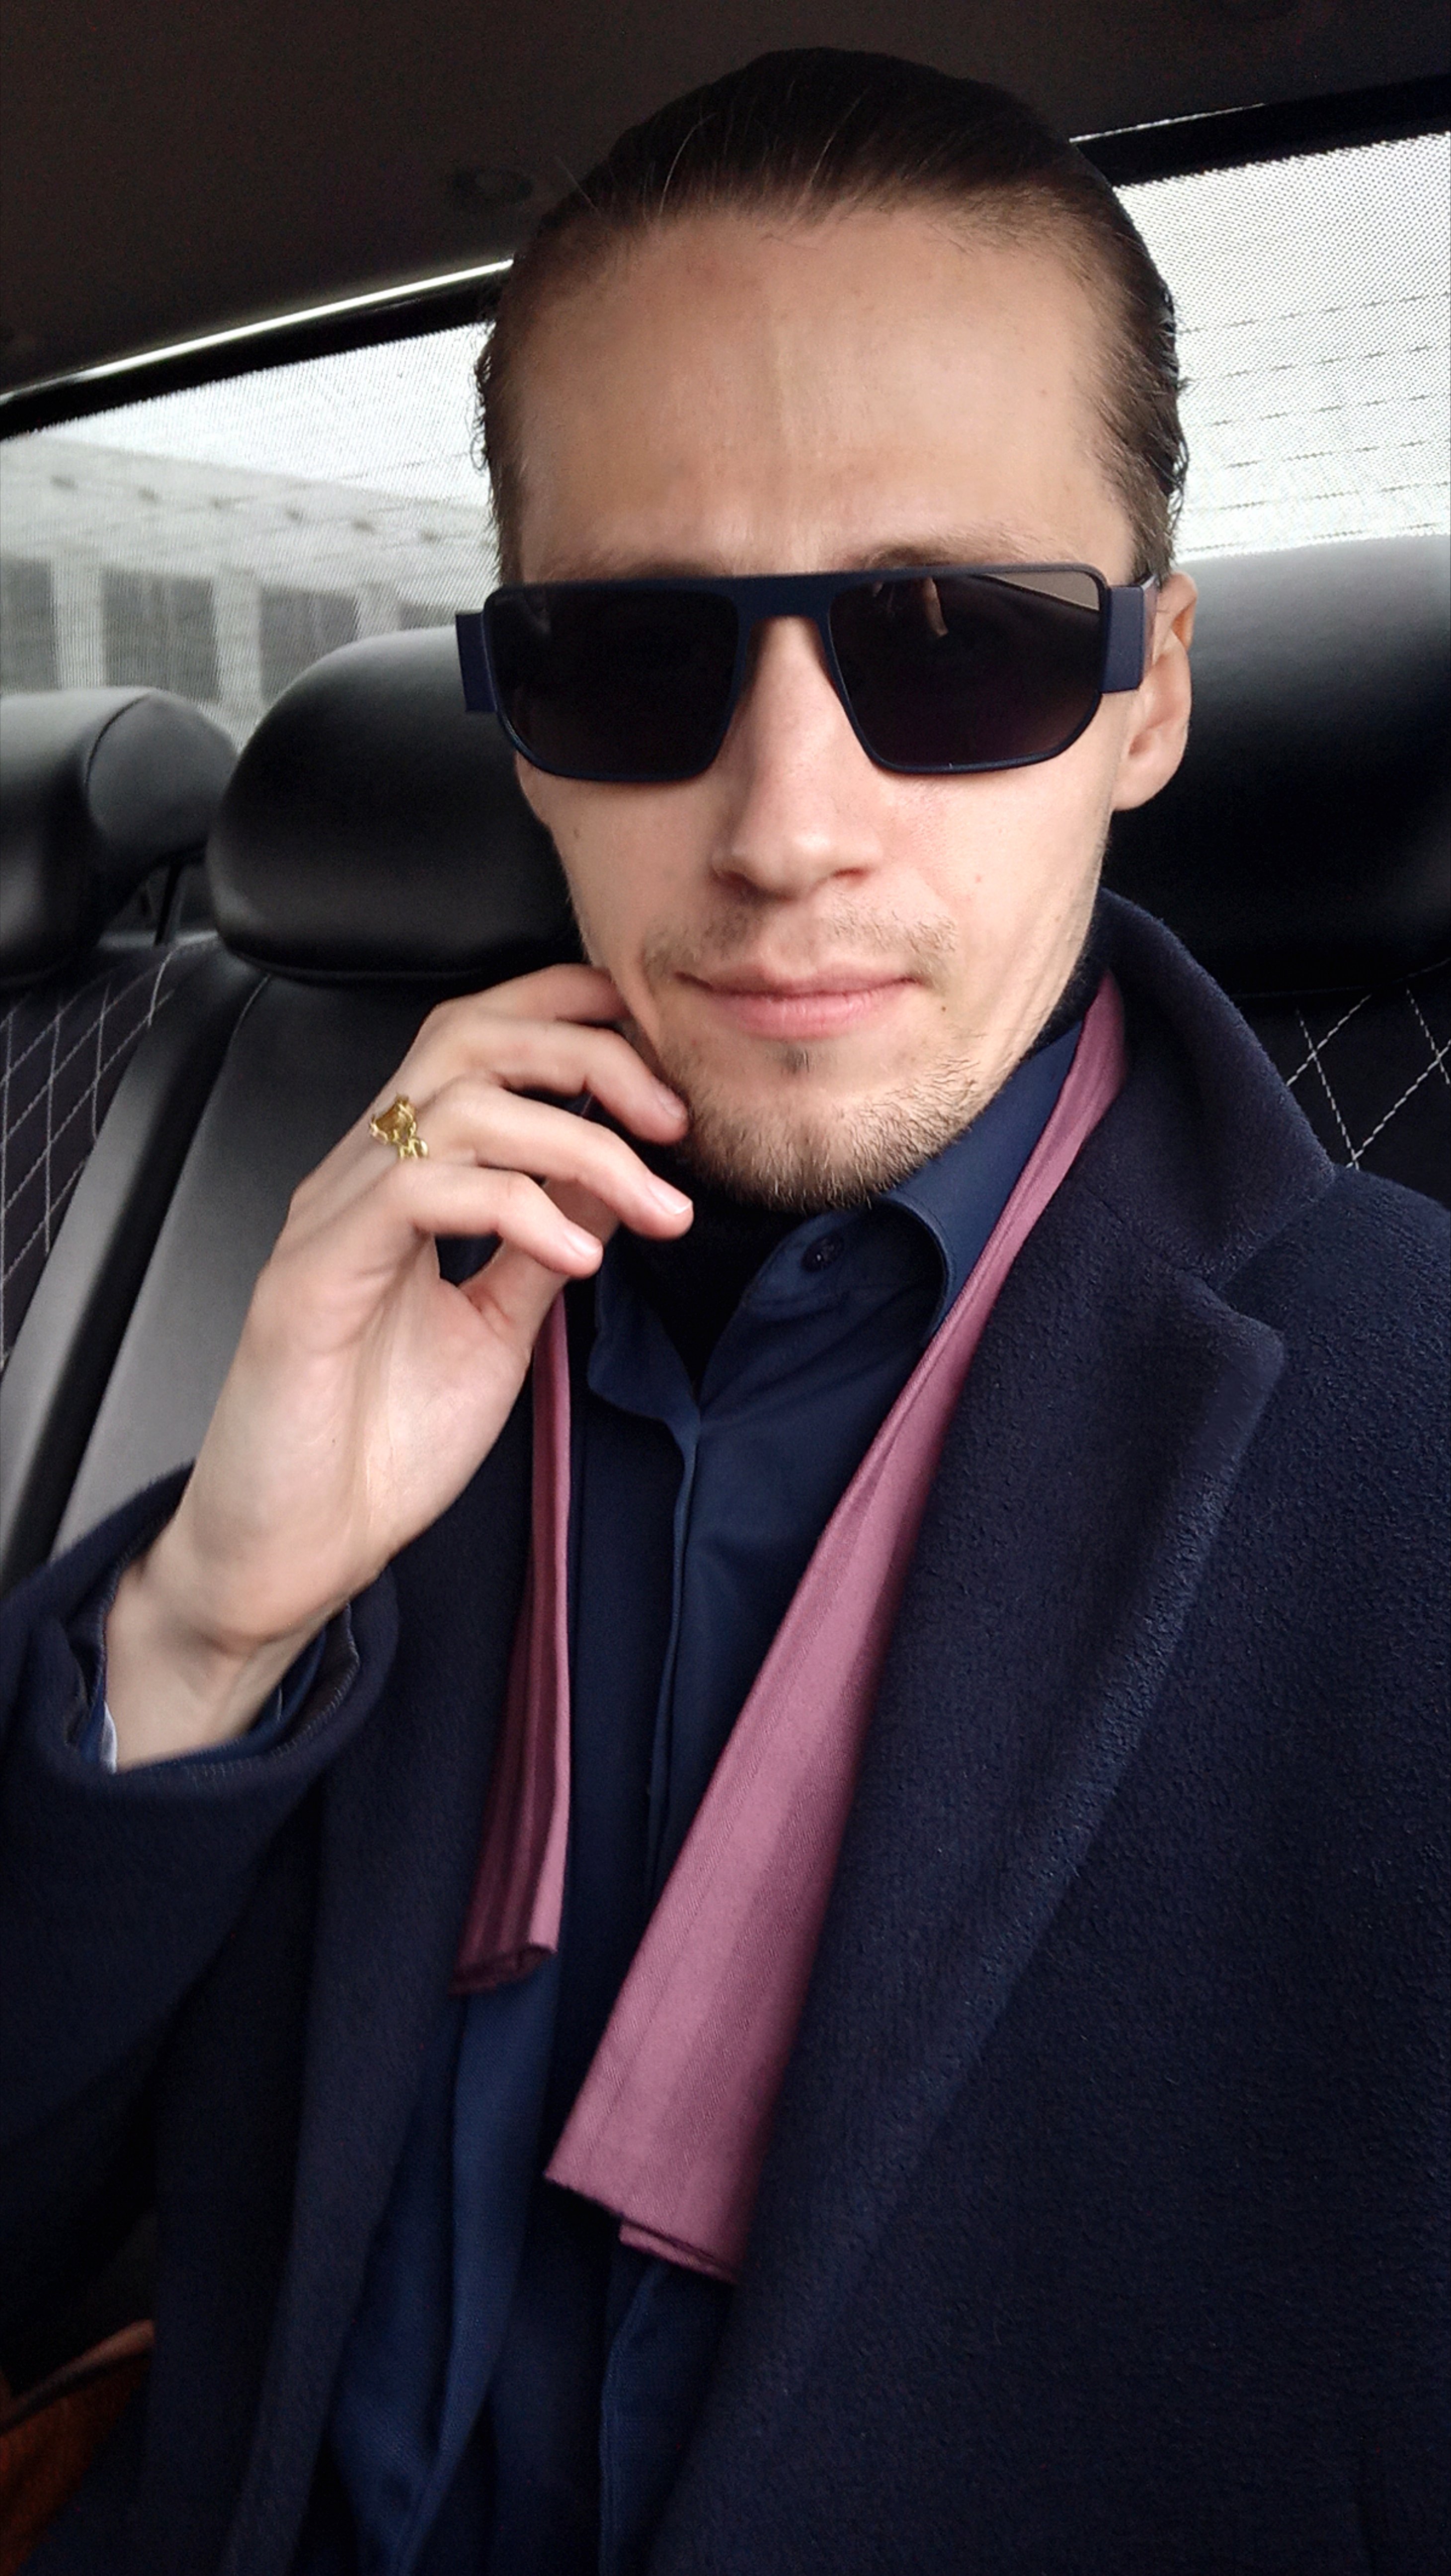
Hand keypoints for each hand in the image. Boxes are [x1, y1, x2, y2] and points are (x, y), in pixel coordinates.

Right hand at [104, 965, 691, 1764]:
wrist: (293, 1551)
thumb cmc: (379, 1448)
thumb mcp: (497, 1330)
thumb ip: (545, 1243)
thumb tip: (614, 1175)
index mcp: (400, 1180)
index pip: (478, 1039)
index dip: (568, 1014)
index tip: (664, 1057)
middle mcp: (359, 1178)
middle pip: (468, 1037)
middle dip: (587, 1054)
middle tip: (674, 1119)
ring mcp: (330, 1221)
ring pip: (457, 1108)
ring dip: (579, 1143)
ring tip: (654, 1207)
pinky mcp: (312, 1279)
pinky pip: (419, 1193)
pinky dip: (517, 1209)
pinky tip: (578, 1258)